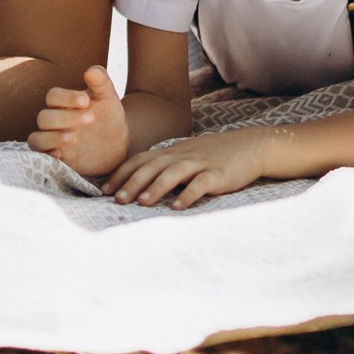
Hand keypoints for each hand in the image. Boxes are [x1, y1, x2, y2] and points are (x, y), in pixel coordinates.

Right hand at [27, 66, 129, 178]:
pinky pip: (42, 157)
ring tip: (74, 138)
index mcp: (63, 103)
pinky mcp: (57, 159)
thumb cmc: (108, 117)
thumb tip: (92, 70)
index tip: (86, 102)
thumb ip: (101, 83)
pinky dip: (48, 155)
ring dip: (52, 137)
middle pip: (44, 117)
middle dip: (65, 118)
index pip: (53, 96)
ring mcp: (53, 140)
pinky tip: (62, 155)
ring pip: (37, 138)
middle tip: (91, 119)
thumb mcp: (109, 99)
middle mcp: (54, 121)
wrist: (117, 145)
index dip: (66, 98)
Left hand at [104, 130, 264, 208]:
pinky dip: (188, 195)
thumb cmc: (212, 156)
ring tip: (142, 203)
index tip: (104, 190)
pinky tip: (178, 207)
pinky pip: (201, 184)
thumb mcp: (184, 157)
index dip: (121, 174)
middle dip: (132, 183)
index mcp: (170, 152)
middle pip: (152, 166)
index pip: (140, 160)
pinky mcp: (218, 174)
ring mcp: (200, 164)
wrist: (249, 146)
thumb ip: (163, 167)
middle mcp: (181, 155)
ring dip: (156, 188)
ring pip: (173, 173)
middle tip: (117, 200)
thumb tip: (136, 185)